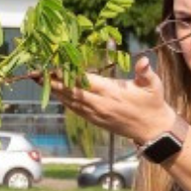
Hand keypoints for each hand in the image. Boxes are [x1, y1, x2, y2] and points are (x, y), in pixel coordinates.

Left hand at [50, 56, 175, 144]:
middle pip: (72, 92)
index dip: (68, 75)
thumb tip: (143, 61)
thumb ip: (145, 72)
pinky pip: (75, 109)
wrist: (152, 129)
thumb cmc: (153, 103)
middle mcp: (100, 105)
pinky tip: (54, 93)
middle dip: (53, 83)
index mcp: (112, 93)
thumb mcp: (153, 85)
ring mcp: (96, 114)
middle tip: (37, 73)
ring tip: (40, 81)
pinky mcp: (95, 121)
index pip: (85, 82)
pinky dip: (63, 100)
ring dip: (55, 91)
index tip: (53, 67)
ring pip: (70, 102)